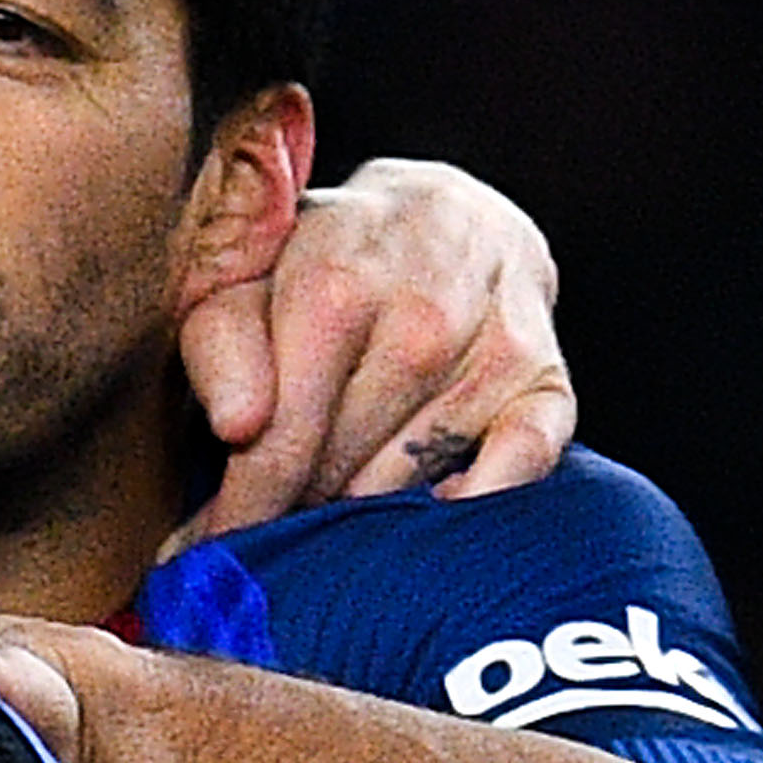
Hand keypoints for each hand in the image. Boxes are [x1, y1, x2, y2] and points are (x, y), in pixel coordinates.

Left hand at [176, 158, 572, 544]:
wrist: (441, 214)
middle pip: (343, 471)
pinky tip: (433, 501)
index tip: (214, 548)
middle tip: (267, 523)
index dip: (243, 508)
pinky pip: (520, 462)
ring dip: (368, 508)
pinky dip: (479, 496)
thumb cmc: (321, 264)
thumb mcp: (243, 282)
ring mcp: (494, 346)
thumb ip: (222, 350)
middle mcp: (425, 317)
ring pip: (413, 481)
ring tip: (333, 500)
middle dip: (296, 507)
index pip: (282, 440)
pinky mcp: (548, 377)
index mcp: (334, 287)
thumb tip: (238, 427)